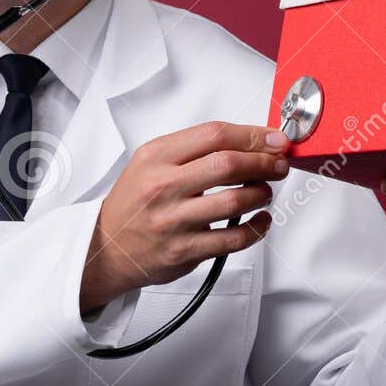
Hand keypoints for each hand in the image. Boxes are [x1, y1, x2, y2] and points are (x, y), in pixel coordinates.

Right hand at [82, 122, 290, 311]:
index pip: (213, 135)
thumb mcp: (151, 162)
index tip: (272, 139)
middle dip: (263, 162)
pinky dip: (257, 228)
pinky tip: (259, 220)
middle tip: (277, 165)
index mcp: (156, 157)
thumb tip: (248, 141)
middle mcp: (163, 186)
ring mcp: (174, 221)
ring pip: (235, 201)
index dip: (251, 135)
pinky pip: (234, 239)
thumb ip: (193, 149)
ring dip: (261, 193)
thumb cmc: (135, 202)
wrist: (108, 246)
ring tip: (264, 191)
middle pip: (228, 165)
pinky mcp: (185, 251)